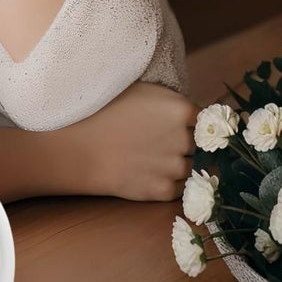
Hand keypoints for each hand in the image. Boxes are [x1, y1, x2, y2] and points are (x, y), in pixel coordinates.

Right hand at [43, 82, 197, 201]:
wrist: (80, 146)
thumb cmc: (103, 111)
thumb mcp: (140, 91)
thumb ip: (168, 102)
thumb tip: (187, 113)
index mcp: (180, 109)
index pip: (201, 119)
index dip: (187, 122)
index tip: (171, 125)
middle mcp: (184, 138)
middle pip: (194, 143)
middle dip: (180, 143)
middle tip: (154, 141)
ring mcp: (175, 166)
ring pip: (188, 166)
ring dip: (174, 163)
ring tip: (147, 157)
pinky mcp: (164, 190)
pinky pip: (178, 187)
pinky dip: (166, 181)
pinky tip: (146, 171)